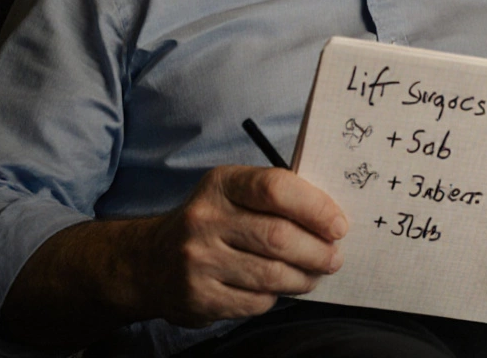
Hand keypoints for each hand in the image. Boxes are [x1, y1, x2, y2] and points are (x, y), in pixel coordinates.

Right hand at [141, 165, 347, 325]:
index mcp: (222, 184)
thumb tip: (331, 218)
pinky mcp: (199, 297)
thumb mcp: (234, 193)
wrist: (147, 261)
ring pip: (272, 275)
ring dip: (304, 278)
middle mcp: (204, 219)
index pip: (276, 188)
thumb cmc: (210, 222)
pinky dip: (276, 297)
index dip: (316, 208)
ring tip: (314, 274)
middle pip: (279, 237)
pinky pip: (256, 302)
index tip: (339, 225)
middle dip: (318, 251)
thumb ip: (277, 197)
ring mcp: (198, 261)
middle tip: (334, 257)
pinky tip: (277, 289)